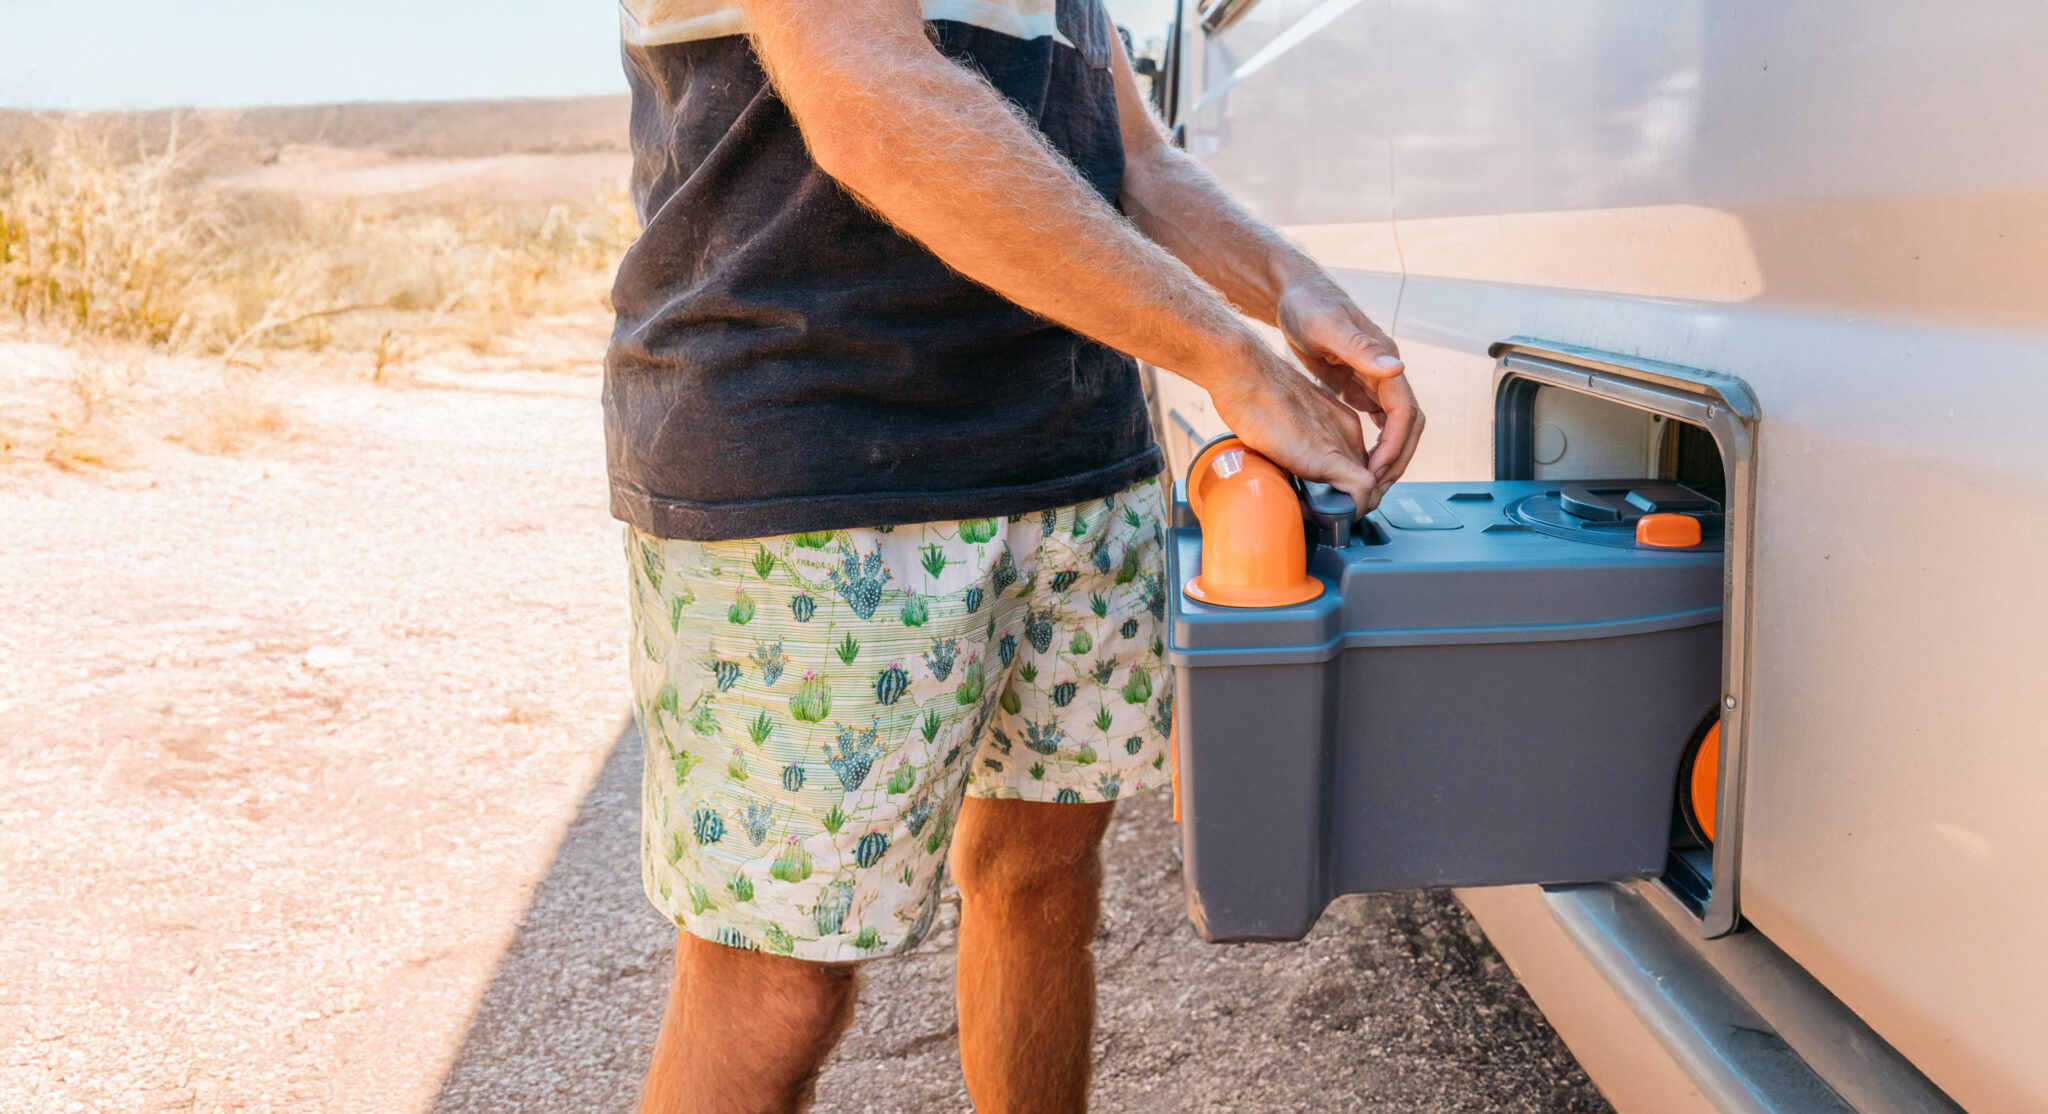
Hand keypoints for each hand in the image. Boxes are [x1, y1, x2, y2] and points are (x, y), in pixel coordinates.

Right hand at [1204, 339, 1384, 513]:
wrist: (1246, 377)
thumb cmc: (1253, 394)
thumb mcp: (1285, 423)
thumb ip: (1294, 444)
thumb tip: (1285, 471)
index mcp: (1340, 422)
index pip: (1359, 465)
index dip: (1346, 489)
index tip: (1323, 499)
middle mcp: (1348, 432)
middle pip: (1368, 478)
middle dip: (1352, 501)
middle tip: (1324, 511)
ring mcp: (1342, 443)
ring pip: (1371, 488)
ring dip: (1352, 508)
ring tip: (1321, 514)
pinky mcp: (1329, 456)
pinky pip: (1362, 491)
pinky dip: (1351, 509)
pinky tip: (1325, 512)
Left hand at [1275, 277, 1424, 490]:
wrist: (1293, 291)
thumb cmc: (1307, 304)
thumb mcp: (1327, 326)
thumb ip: (1360, 348)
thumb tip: (1398, 369)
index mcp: (1383, 360)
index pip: (1405, 412)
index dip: (1396, 444)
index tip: (1377, 470)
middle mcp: (1385, 371)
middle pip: (1407, 423)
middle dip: (1397, 457)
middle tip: (1375, 486)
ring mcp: (1373, 378)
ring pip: (1395, 425)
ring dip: (1389, 454)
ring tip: (1369, 481)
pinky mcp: (1358, 383)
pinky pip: (1377, 420)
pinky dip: (1375, 443)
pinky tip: (1360, 460)